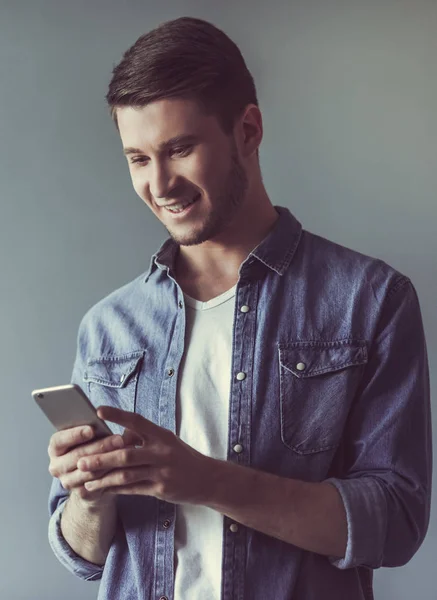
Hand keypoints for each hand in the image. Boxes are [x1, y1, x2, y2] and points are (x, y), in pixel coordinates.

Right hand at [48, 424, 141, 504]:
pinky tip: (124, 466)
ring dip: (108, 460)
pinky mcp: (81, 493)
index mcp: (55, 447)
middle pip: (77, 456)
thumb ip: (92, 428)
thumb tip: (104, 416)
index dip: (75, 435)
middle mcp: (56, 466)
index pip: (59, 440)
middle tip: (119, 439)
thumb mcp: (89, 436)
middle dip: (100, 446)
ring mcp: (67, 481)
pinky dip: (111, 474)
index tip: (92, 429)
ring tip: (126, 451)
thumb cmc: (92, 448)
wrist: (92, 478)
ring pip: (88, 470)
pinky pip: (97, 483)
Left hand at [77, 406, 213, 504]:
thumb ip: (144, 437)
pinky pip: (133, 489)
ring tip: (85, 479)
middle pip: (126, 454)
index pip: (137, 421)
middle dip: (101, 458)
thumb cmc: (181, 456)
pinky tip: (102, 489)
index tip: (98, 410)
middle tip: (80, 460)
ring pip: (126, 475)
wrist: (207, 478)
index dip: (118, 415)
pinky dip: (115, 489)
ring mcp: (162, 471)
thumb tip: (119, 435)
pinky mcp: (161, 489)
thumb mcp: (166, 440)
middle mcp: (161, 452)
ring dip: (104, 477)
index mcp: (161, 435)